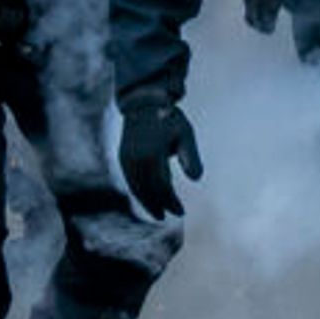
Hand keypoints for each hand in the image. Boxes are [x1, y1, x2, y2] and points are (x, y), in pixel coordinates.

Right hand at [117, 94, 202, 219]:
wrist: (144, 102)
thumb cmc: (169, 118)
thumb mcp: (185, 135)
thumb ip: (191, 157)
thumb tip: (197, 179)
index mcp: (152, 155)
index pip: (162, 187)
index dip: (171, 202)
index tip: (180, 212)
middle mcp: (136, 159)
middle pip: (147, 191)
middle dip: (157, 205)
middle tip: (168, 216)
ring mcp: (126, 158)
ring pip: (136, 187)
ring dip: (145, 201)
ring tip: (157, 212)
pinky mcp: (122, 157)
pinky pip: (129, 179)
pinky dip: (137, 191)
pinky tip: (146, 197)